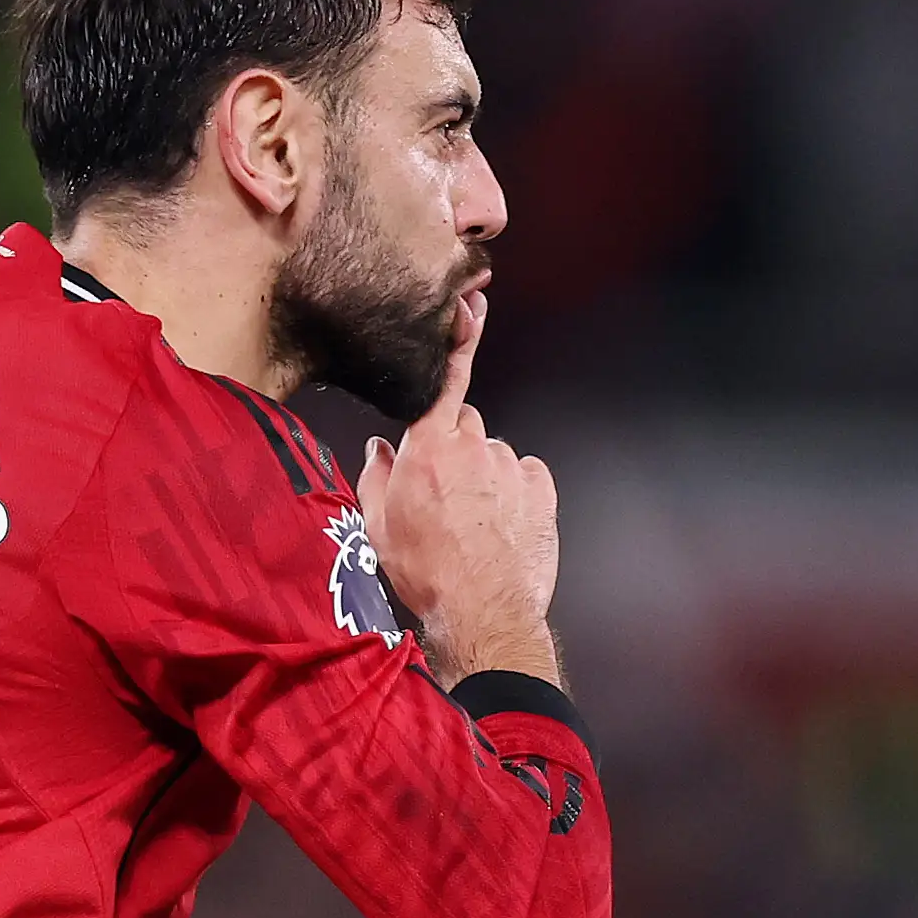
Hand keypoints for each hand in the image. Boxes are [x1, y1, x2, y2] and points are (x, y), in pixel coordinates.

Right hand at [354, 330, 561, 688]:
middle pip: (464, 424)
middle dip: (455, 446)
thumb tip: (381, 449)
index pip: (444, 381)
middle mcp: (473, 447)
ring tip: (473, 521)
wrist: (482, 610)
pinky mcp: (541, 490)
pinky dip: (516, 490)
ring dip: (485, 474)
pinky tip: (501, 523)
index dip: (459, 341)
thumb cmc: (425, 573)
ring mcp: (511, 467)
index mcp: (428, 448)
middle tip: (443, 491)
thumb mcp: (377, 526)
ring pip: (494, 453)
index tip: (472, 307)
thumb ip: (376, 476)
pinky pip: (526, 474)